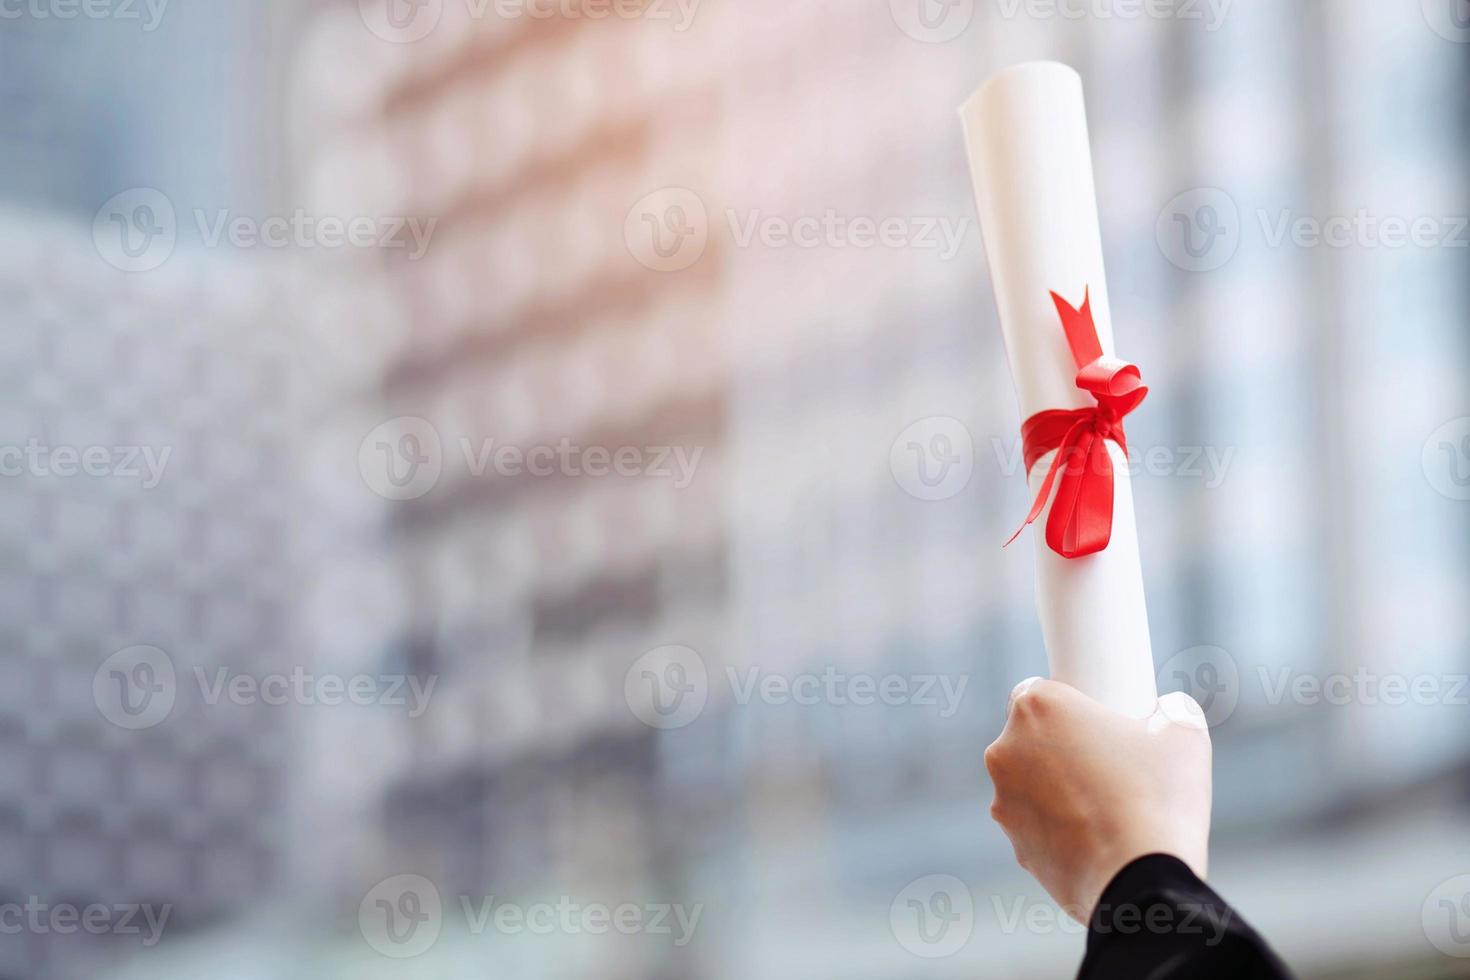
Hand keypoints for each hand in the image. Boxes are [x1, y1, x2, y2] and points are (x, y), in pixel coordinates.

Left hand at [983, 678, 1211, 920]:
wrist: (1142, 882)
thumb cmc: (1159, 799)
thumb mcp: (1184, 734)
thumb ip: (1171, 709)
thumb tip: (1167, 710)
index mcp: (1038, 708)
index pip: (1040, 690)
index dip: (1070, 703)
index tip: (1096, 722)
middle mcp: (1006, 749)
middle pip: (1032, 737)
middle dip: (1062, 746)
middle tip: (1108, 764)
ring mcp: (1003, 799)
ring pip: (1030, 782)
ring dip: (1057, 788)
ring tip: (1107, 806)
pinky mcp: (1013, 843)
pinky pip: (1035, 825)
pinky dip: (1058, 828)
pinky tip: (1095, 839)